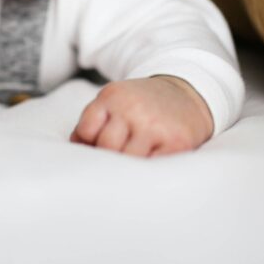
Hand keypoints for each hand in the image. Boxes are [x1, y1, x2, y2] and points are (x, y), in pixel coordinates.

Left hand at [69, 75, 213, 156]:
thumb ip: (94, 120)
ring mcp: (154, 126)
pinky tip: (150, 162)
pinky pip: (151, 167)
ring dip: (128, 166)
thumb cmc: (144, 104)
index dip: (89, 143)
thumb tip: (76, 147)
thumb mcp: (116, 100)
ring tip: (135, 161)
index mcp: (113, 96)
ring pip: (127, 160)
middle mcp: (133, 108)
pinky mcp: (176, 143)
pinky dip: (148, 169)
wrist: (187, 93)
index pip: (86, 130)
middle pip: (106, 147)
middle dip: (109, 156)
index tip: (99, 147)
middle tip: (118, 158)